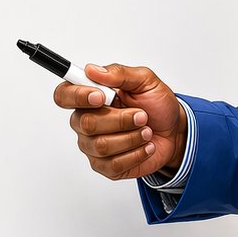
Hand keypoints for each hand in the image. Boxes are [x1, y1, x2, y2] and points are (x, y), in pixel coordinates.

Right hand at [53, 63, 187, 180]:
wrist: (173, 131)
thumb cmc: (156, 105)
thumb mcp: (145, 81)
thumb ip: (119, 73)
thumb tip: (92, 70)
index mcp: (89, 96)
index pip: (64, 95)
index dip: (77, 96)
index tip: (101, 97)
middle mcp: (85, 121)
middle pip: (86, 123)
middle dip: (120, 120)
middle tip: (141, 115)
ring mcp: (93, 146)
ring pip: (101, 145)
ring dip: (131, 137)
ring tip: (146, 131)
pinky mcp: (105, 166)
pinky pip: (113, 164)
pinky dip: (136, 154)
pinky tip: (145, 146)